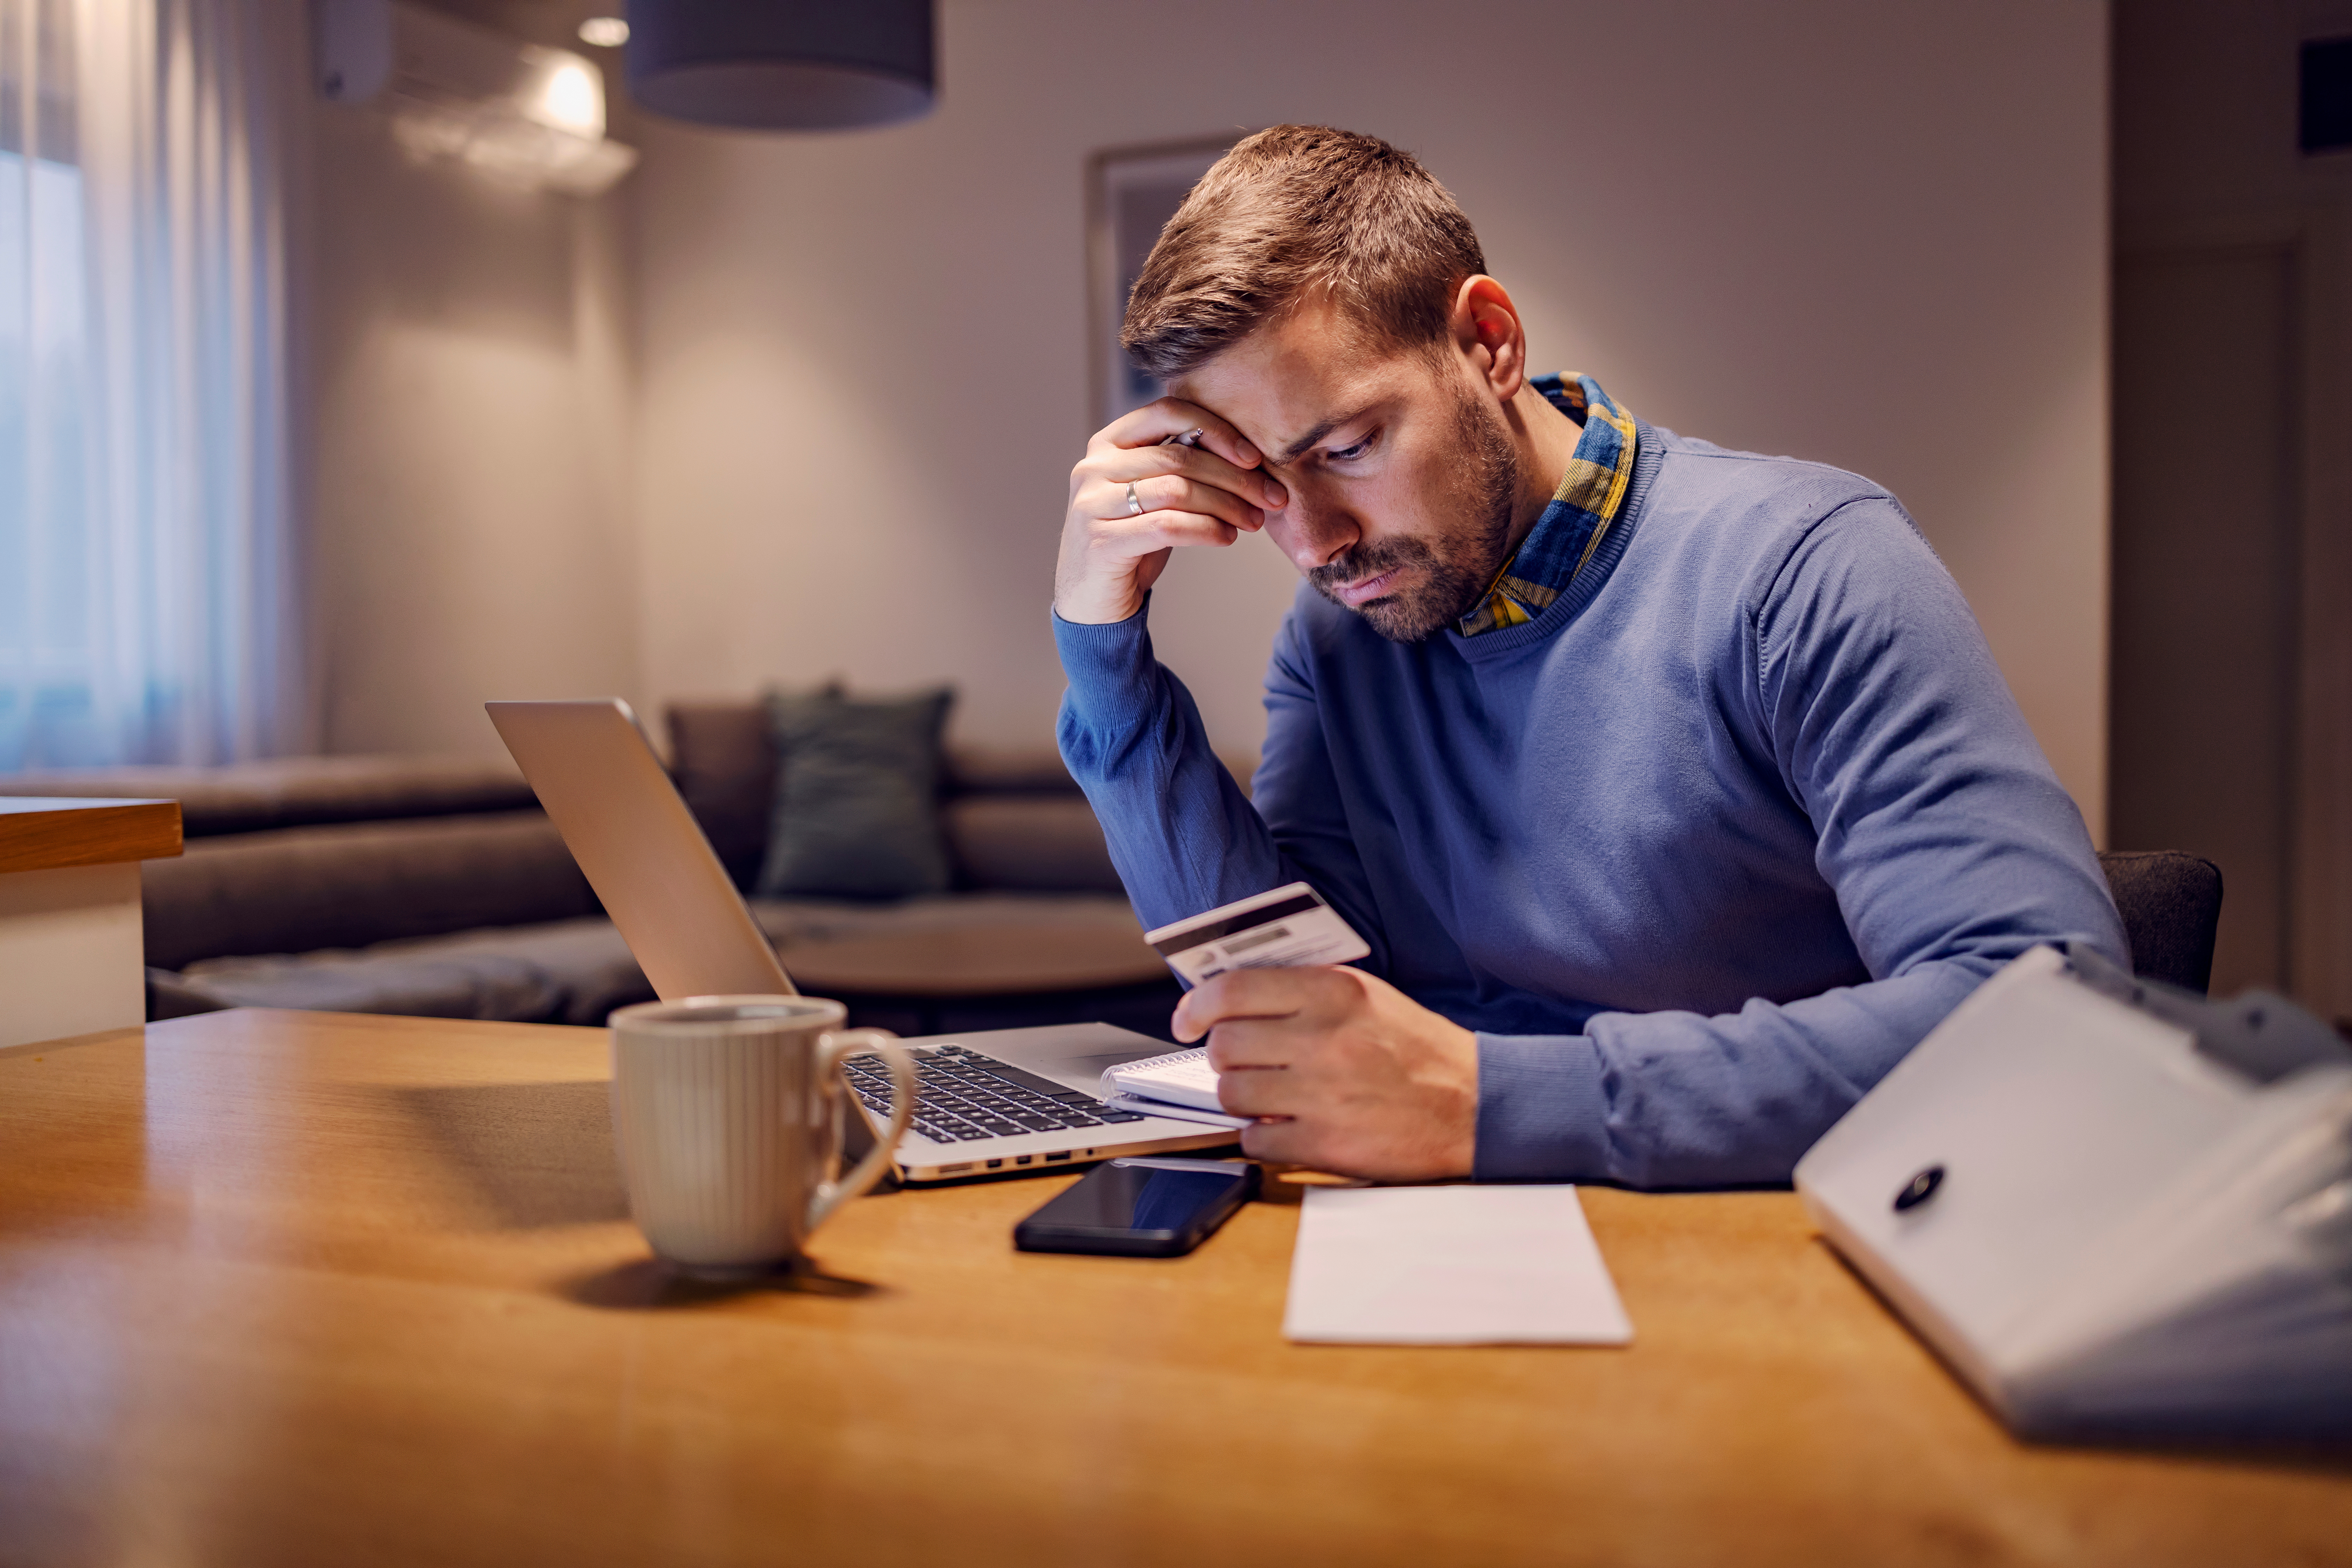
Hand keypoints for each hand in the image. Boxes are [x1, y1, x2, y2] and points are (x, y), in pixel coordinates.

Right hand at [1054, 398, 1289, 624]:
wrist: (1092, 601)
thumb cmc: (1132, 541)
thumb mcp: (1153, 495)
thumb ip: (1180, 467)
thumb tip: (1246, 454)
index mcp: (1108, 443)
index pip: (1167, 412)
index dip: (1216, 429)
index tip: (1254, 456)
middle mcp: (1093, 467)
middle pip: (1179, 457)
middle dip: (1235, 476)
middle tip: (1271, 496)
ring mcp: (1093, 504)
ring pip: (1177, 491)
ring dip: (1227, 505)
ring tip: (1253, 520)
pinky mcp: (1101, 541)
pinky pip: (1168, 527)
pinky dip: (1206, 530)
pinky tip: (1227, 537)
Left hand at [1172, 967, 1477, 1180]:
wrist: (1474, 1106)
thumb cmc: (1415, 1050)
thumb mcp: (1366, 997)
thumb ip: (1300, 993)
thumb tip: (1226, 1001)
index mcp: (1334, 993)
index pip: (1233, 990)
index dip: (1196, 1006)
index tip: (1187, 1020)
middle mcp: (1325, 1039)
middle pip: (1224, 1046)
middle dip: (1225, 1057)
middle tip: (1245, 1062)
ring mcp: (1323, 1094)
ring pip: (1231, 1094)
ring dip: (1241, 1098)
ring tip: (1271, 1095)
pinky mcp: (1326, 1144)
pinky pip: (1255, 1140)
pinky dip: (1261, 1137)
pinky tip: (1287, 1127)